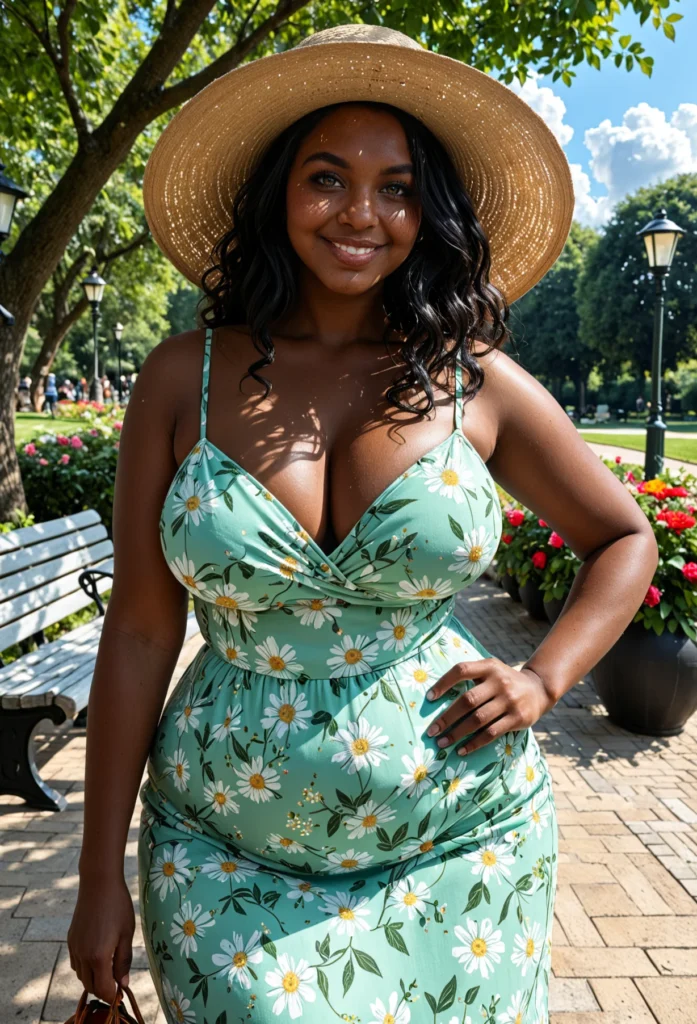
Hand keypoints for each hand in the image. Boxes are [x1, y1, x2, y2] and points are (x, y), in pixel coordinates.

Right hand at [68, 875, 134, 1003]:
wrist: (98, 883)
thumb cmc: (118, 906)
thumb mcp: (127, 933)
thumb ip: (124, 961)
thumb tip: (123, 984)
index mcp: (98, 956)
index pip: (102, 989)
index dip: (113, 994)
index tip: (122, 990)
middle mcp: (82, 955)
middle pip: (90, 985)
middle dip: (103, 988)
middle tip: (117, 979)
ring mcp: (74, 947)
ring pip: (81, 975)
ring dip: (94, 977)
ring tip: (109, 965)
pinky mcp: (71, 939)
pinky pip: (76, 962)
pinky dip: (85, 966)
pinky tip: (97, 953)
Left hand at [424, 658, 555, 754]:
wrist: (539, 689)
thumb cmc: (504, 681)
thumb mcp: (491, 669)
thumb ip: (471, 675)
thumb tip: (436, 696)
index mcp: (489, 667)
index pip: (461, 670)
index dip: (443, 683)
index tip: (429, 698)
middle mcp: (499, 682)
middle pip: (468, 700)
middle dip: (447, 717)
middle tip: (431, 731)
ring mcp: (509, 700)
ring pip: (478, 719)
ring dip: (457, 733)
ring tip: (442, 743)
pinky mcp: (517, 718)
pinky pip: (491, 733)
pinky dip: (474, 743)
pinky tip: (462, 750)